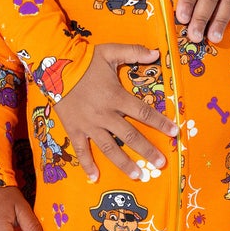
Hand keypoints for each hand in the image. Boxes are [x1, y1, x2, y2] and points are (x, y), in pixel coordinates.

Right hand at [54, 43, 177, 181]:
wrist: (54, 67)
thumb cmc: (85, 61)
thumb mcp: (110, 52)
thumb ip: (134, 52)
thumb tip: (156, 52)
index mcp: (116, 97)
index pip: (143, 113)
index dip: (160, 123)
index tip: (174, 133)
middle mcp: (105, 115)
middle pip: (130, 136)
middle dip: (147, 150)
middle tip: (160, 163)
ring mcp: (89, 125)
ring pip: (109, 148)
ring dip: (124, 163)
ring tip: (137, 176)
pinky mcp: (75, 130)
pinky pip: (82, 150)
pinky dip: (87, 164)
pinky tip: (94, 178)